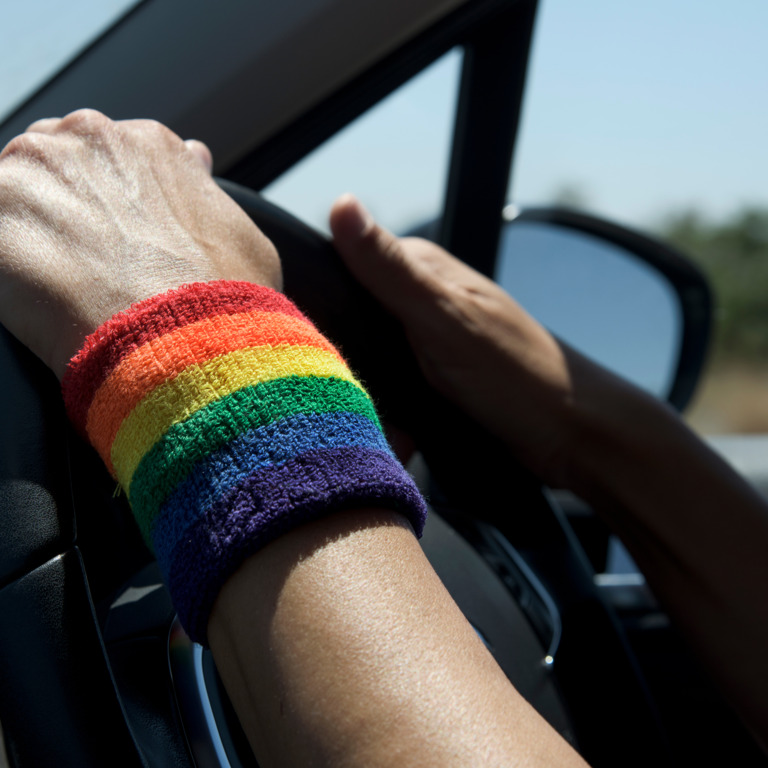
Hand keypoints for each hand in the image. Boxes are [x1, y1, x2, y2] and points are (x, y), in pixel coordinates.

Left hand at [0, 109, 280, 377]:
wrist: (188, 342)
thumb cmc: (225, 300)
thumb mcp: (243, 238)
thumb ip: (205, 191)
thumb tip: (196, 158)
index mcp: (150, 144)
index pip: (109, 159)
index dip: (109, 202)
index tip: (112, 239)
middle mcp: (92, 138)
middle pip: (55, 164)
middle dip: (63, 208)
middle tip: (81, 264)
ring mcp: (37, 169)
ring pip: (14, 194)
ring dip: (29, 234)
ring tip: (57, 288)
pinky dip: (7, 267)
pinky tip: (35, 302)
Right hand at [329, 195, 579, 485]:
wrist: (569, 434)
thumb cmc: (517, 373)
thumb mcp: (444, 318)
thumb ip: (389, 268)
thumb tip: (342, 203)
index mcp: (421, 268)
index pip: (341, 265)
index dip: (315, 298)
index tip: (302, 336)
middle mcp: (421, 298)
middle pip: (349, 314)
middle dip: (337, 349)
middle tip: (334, 386)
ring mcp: (427, 337)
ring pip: (365, 352)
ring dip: (358, 378)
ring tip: (357, 405)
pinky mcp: (432, 375)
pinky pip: (386, 382)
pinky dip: (378, 399)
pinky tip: (378, 415)